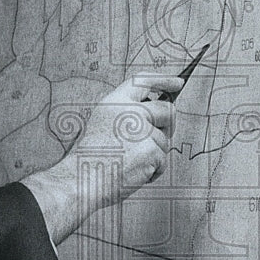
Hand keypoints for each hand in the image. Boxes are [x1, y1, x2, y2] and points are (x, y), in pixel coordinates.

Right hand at [23, 72, 183, 244]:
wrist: (82, 180)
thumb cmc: (89, 158)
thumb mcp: (102, 123)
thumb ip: (126, 114)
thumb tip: (155, 114)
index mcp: (115, 102)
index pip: (144, 81)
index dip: (163, 80)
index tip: (177, 83)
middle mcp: (131, 111)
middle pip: (167, 110)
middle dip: (169, 124)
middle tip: (163, 135)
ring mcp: (143, 130)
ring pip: (164, 140)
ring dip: (154, 154)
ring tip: (130, 162)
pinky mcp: (152, 149)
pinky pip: (162, 160)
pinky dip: (153, 170)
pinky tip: (134, 173)